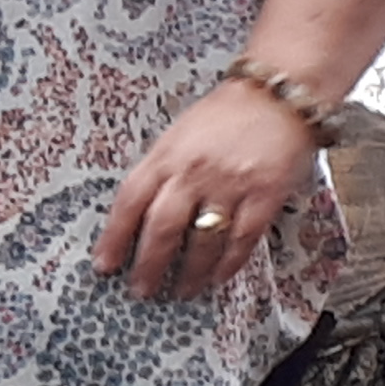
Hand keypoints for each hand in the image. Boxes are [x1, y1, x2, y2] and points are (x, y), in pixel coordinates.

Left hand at [95, 82, 324, 301]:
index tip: (104, 265)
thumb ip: (162, 170)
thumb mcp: (180, 134)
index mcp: (166, 154)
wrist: (280, 94)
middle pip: (161, 228)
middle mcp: (193, 172)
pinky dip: (228, 264)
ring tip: (181, 291)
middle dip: (148, 265)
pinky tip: (217, 278)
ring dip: (189, 272)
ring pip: (201, 240)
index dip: (114, 237)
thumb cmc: (227, 113)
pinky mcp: (264, 195)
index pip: (130, 201)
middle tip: (141, 290)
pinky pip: (242, 239)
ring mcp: (229, 185)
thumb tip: (141, 211)